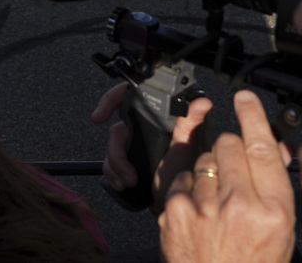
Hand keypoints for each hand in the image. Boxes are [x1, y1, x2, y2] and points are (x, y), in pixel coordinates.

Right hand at [92, 83, 212, 209]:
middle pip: (119, 128)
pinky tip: (120, 184)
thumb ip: (191, 125)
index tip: (99, 118)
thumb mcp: (187, 150)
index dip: (111, 100)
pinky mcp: (130, 160)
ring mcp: (137, 144)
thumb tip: (203, 101)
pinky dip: (112, 172)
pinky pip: (112, 161)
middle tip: (127, 175)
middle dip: (116, 152)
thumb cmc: (188, 174)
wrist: (180, 203)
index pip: (130, 97)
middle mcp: (146, 127)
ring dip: (114, 166)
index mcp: (159, 117)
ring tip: (126, 184)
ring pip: (114, 146)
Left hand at [159, 91, 293, 262]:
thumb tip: (276, 146)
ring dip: (209, 173)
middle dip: (230, 150)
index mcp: (273, 210)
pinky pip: (182, 177)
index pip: (263, 147)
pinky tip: (200, 212)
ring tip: (217, 206)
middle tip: (234, 176)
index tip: (245, 98)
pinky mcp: (175, 210)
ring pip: (203, 159)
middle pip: (229, 144)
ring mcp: (203, 206)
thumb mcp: (281, 232)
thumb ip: (276, 187)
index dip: (253, 116)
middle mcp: (238, 205)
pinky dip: (189, 189)